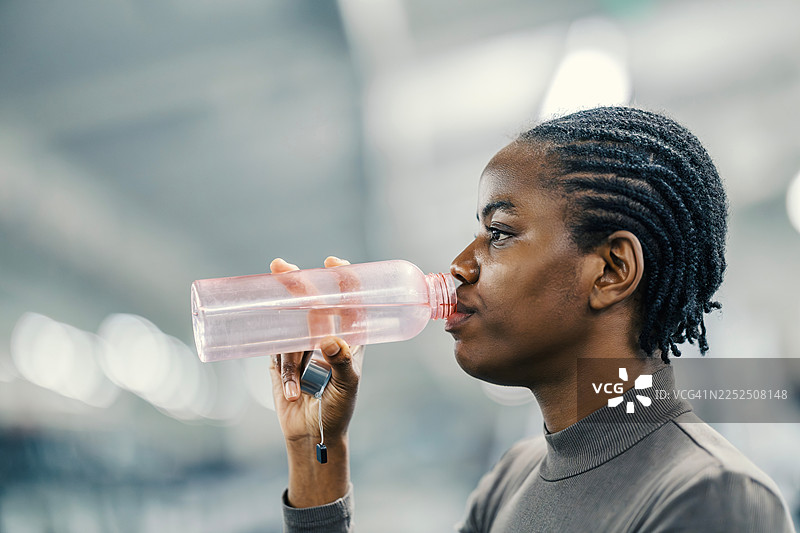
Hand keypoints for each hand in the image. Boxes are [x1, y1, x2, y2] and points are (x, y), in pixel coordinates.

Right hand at [267, 257, 364, 443]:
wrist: (312, 437)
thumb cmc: (339, 410)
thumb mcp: (347, 386)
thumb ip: (342, 364)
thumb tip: (330, 340)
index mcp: (349, 337)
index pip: (348, 300)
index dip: (343, 278)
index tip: (332, 263)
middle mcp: (324, 335)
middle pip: (311, 301)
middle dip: (296, 283)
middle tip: (280, 268)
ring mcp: (300, 345)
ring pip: (288, 330)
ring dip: (291, 357)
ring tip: (299, 388)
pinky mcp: (280, 359)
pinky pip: (273, 350)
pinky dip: (283, 372)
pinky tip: (292, 393)